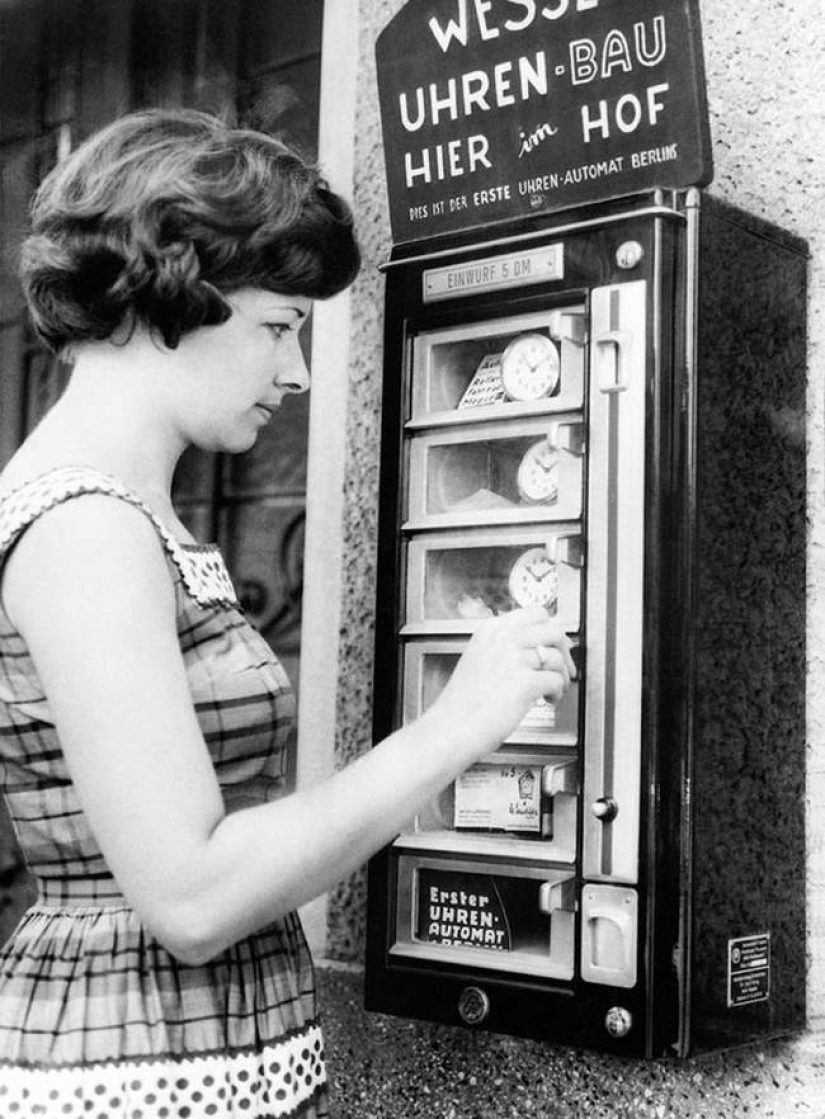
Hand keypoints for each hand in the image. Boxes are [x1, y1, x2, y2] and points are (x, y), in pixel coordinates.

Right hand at [425, 607, 575, 764]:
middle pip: (553, 630)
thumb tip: (539, 646)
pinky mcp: (524, 683)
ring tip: (553, 689)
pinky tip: (547, 699)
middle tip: (564, 667)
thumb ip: (505, 647)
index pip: (535, 613)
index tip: (555, 644)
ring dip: (562, 675)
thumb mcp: (478, 659)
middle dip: (564, 651)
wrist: (448, 729)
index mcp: (490, 630)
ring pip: (557, 657)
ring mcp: (513, 660)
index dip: (550, 630)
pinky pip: (557, 680)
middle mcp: (502, 639)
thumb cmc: (462, 703)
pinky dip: (558, 692)